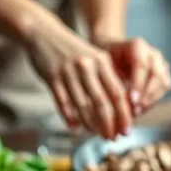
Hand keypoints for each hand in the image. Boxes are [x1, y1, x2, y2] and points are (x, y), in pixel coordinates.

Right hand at [24, 21, 131, 138]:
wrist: (44, 34)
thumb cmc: (73, 50)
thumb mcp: (95, 57)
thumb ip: (107, 78)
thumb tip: (121, 108)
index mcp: (102, 62)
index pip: (118, 93)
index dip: (123, 115)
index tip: (126, 130)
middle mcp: (87, 67)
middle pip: (102, 102)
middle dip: (109, 124)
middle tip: (112, 137)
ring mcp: (69, 72)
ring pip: (82, 105)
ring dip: (90, 123)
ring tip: (95, 133)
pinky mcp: (52, 77)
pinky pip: (63, 102)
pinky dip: (70, 117)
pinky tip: (75, 127)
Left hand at [95, 37, 170, 113]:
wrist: (113, 54)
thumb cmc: (106, 59)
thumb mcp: (103, 64)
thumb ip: (111, 77)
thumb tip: (116, 98)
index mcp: (138, 45)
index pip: (142, 65)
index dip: (138, 84)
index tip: (132, 100)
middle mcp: (153, 53)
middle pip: (158, 75)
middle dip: (148, 94)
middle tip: (136, 109)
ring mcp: (161, 63)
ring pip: (165, 83)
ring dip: (152, 99)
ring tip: (137, 111)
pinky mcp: (164, 75)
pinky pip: (164, 89)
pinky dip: (153, 100)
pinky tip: (140, 109)